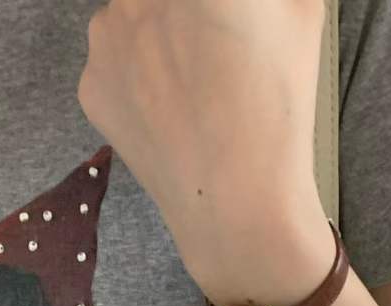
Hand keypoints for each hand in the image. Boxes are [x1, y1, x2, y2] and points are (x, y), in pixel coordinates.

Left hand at [77, 0, 326, 287]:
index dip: (213, 7)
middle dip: (186, 12)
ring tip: (197, 73)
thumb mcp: (300, 7)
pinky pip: (115, 57)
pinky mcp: (90, 84)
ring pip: (132, 10)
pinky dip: (139, 68)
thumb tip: (244, 2)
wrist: (235, 202)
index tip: (224, 17)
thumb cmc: (277, 101)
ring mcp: (103, 37)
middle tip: (214, 38)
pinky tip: (174, 102)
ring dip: (158, 23)